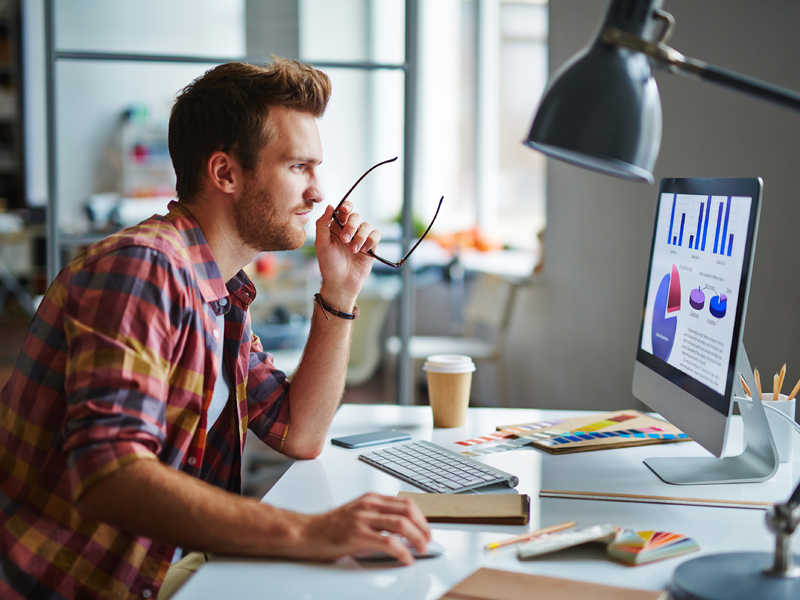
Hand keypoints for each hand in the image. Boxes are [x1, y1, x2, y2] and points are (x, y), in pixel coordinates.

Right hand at [294, 493, 430, 564]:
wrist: (305, 532)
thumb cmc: (329, 526)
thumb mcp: (357, 513)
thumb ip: (376, 515)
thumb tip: (400, 528)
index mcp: (371, 499)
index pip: (406, 503)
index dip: (421, 518)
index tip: (426, 530)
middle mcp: (369, 505)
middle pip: (408, 511)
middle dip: (423, 527)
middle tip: (427, 541)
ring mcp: (363, 519)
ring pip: (402, 524)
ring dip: (417, 538)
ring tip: (421, 550)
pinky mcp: (357, 535)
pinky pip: (388, 543)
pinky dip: (402, 552)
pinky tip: (405, 559)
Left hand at [314, 204, 380, 307]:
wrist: (341, 283)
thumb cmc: (328, 265)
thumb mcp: (321, 244)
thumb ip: (322, 224)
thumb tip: (330, 206)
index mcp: (336, 227)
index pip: (343, 210)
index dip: (346, 206)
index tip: (345, 210)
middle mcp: (349, 231)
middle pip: (356, 216)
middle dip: (351, 226)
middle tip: (345, 240)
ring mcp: (360, 238)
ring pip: (366, 226)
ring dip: (360, 237)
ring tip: (353, 250)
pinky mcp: (371, 247)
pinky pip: (376, 235)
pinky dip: (371, 240)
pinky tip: (364, 251)